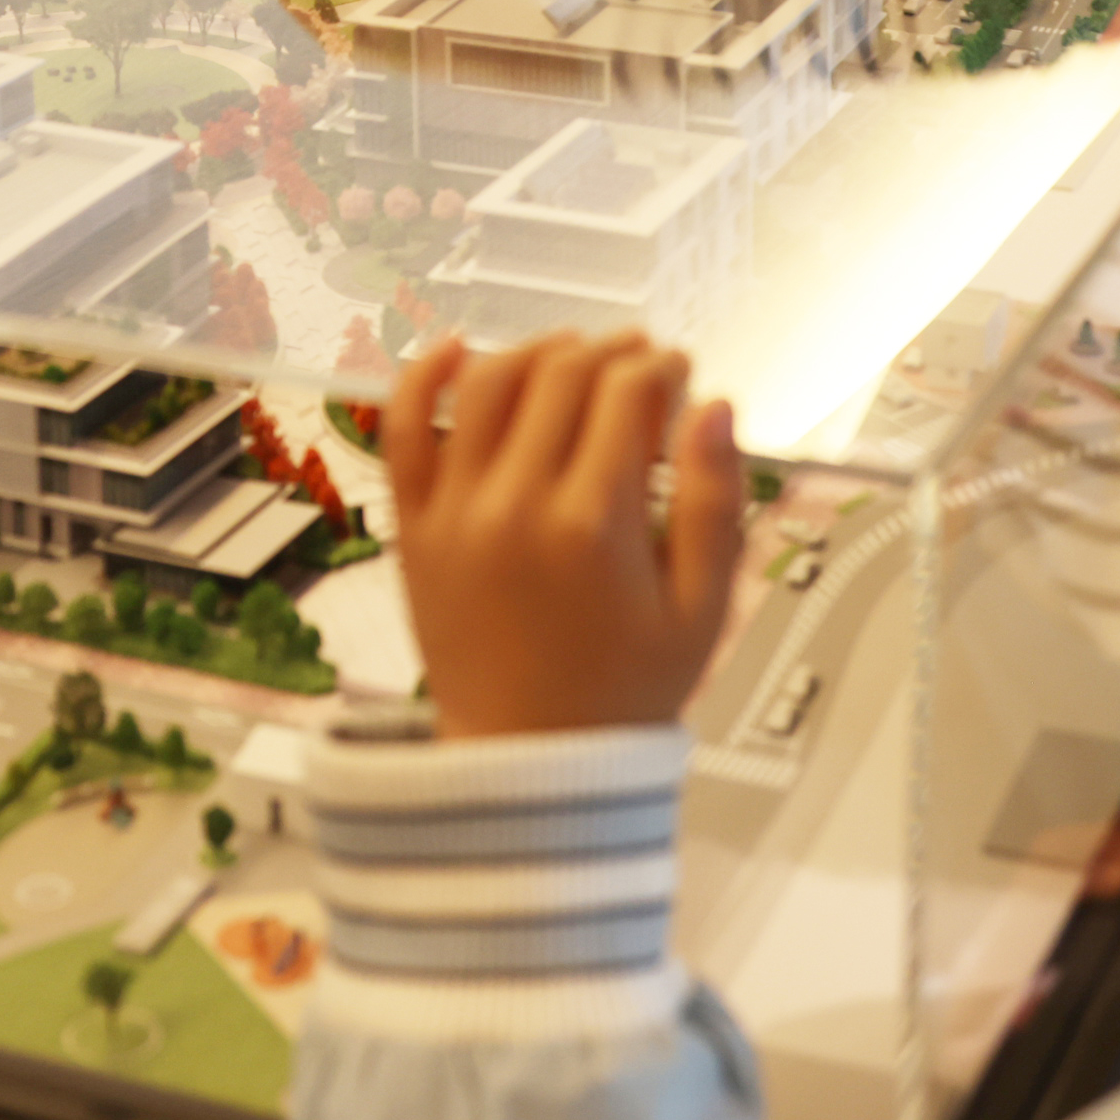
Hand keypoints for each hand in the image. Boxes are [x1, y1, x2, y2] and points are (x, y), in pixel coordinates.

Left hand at [384, 330, 744, 740]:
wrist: (529, 770)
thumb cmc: (620, 696)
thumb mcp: (703, 612)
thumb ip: (717, 503)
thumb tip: (716, 409)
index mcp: (595, 525)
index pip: (630, 393)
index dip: (663, 367)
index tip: (678, 374)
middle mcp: (517, 505)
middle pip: (564, 374)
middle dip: (611, 352)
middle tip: (637, 360)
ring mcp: (455, 513)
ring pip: (488, 382)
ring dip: (536, 350)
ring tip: (571, 355)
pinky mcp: (413, 530)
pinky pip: (402, 430)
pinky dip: (423, 376)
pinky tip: (457, 349)